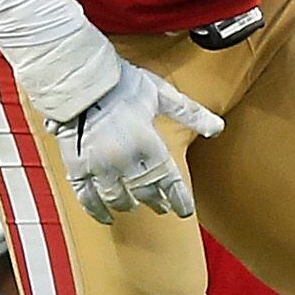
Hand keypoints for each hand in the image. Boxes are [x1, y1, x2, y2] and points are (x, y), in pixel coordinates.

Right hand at [46, 60, 220, 222]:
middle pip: (145, 192)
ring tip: (135, 206)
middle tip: (163, 207)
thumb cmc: (123, 82)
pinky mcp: (76, 165)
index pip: (170, 182)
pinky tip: (104, 215)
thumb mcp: (163, 94)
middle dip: (156, 201)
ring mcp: (99, 166)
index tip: (184, 210)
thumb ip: (191, 114)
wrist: (80, 78)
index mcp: (148, 145)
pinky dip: (96, 209)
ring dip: (129, 204)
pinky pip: (86, 196)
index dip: (179, 199)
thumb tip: (218, 127)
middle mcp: (125, 160)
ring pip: (117, 197)